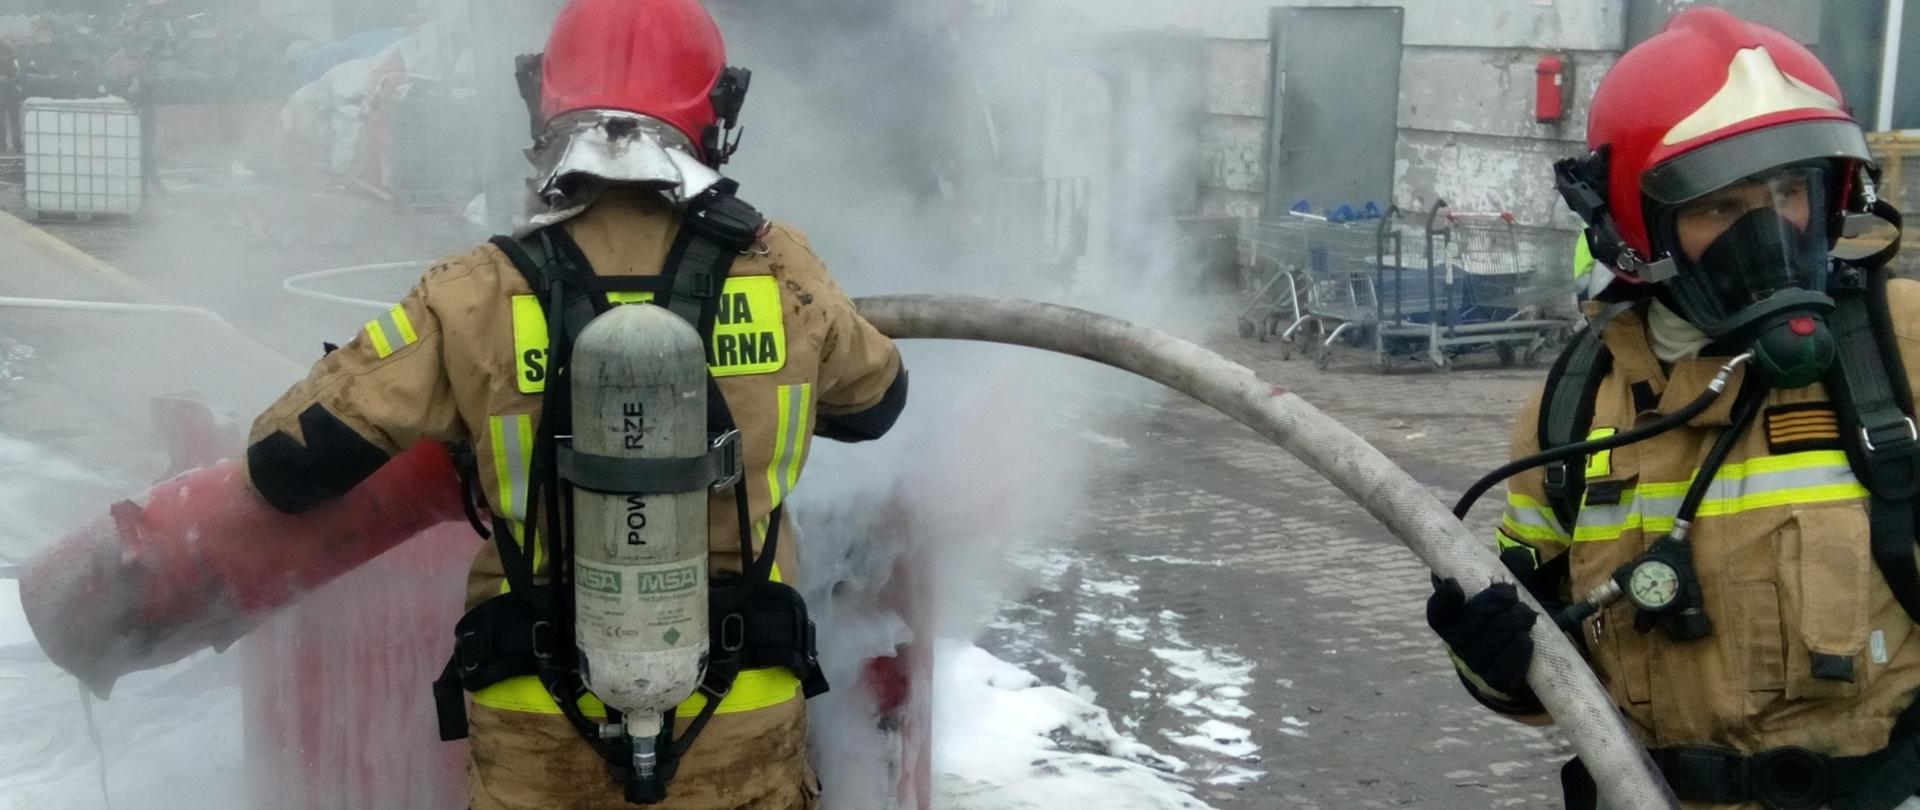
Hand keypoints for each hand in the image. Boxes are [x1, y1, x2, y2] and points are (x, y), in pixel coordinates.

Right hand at [1427, 579, 1539, 709]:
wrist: (1518, 660)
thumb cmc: (1505, 618)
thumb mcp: (1504, 594)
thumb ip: (1508, 572)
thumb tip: (1519, 555)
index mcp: (1452, 623)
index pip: (1438, 614)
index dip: (1443, 600)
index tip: (1454, 584)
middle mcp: (1458, 646)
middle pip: (1467, 627)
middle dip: (1490, 607)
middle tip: (1511, 594)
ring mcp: (1476, 667)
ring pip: (1487, 646)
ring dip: (1508, 626)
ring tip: (1527, 614)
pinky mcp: (1496, 682)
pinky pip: (1503, 669)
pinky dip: (1516, 652)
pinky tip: (1526, 639)